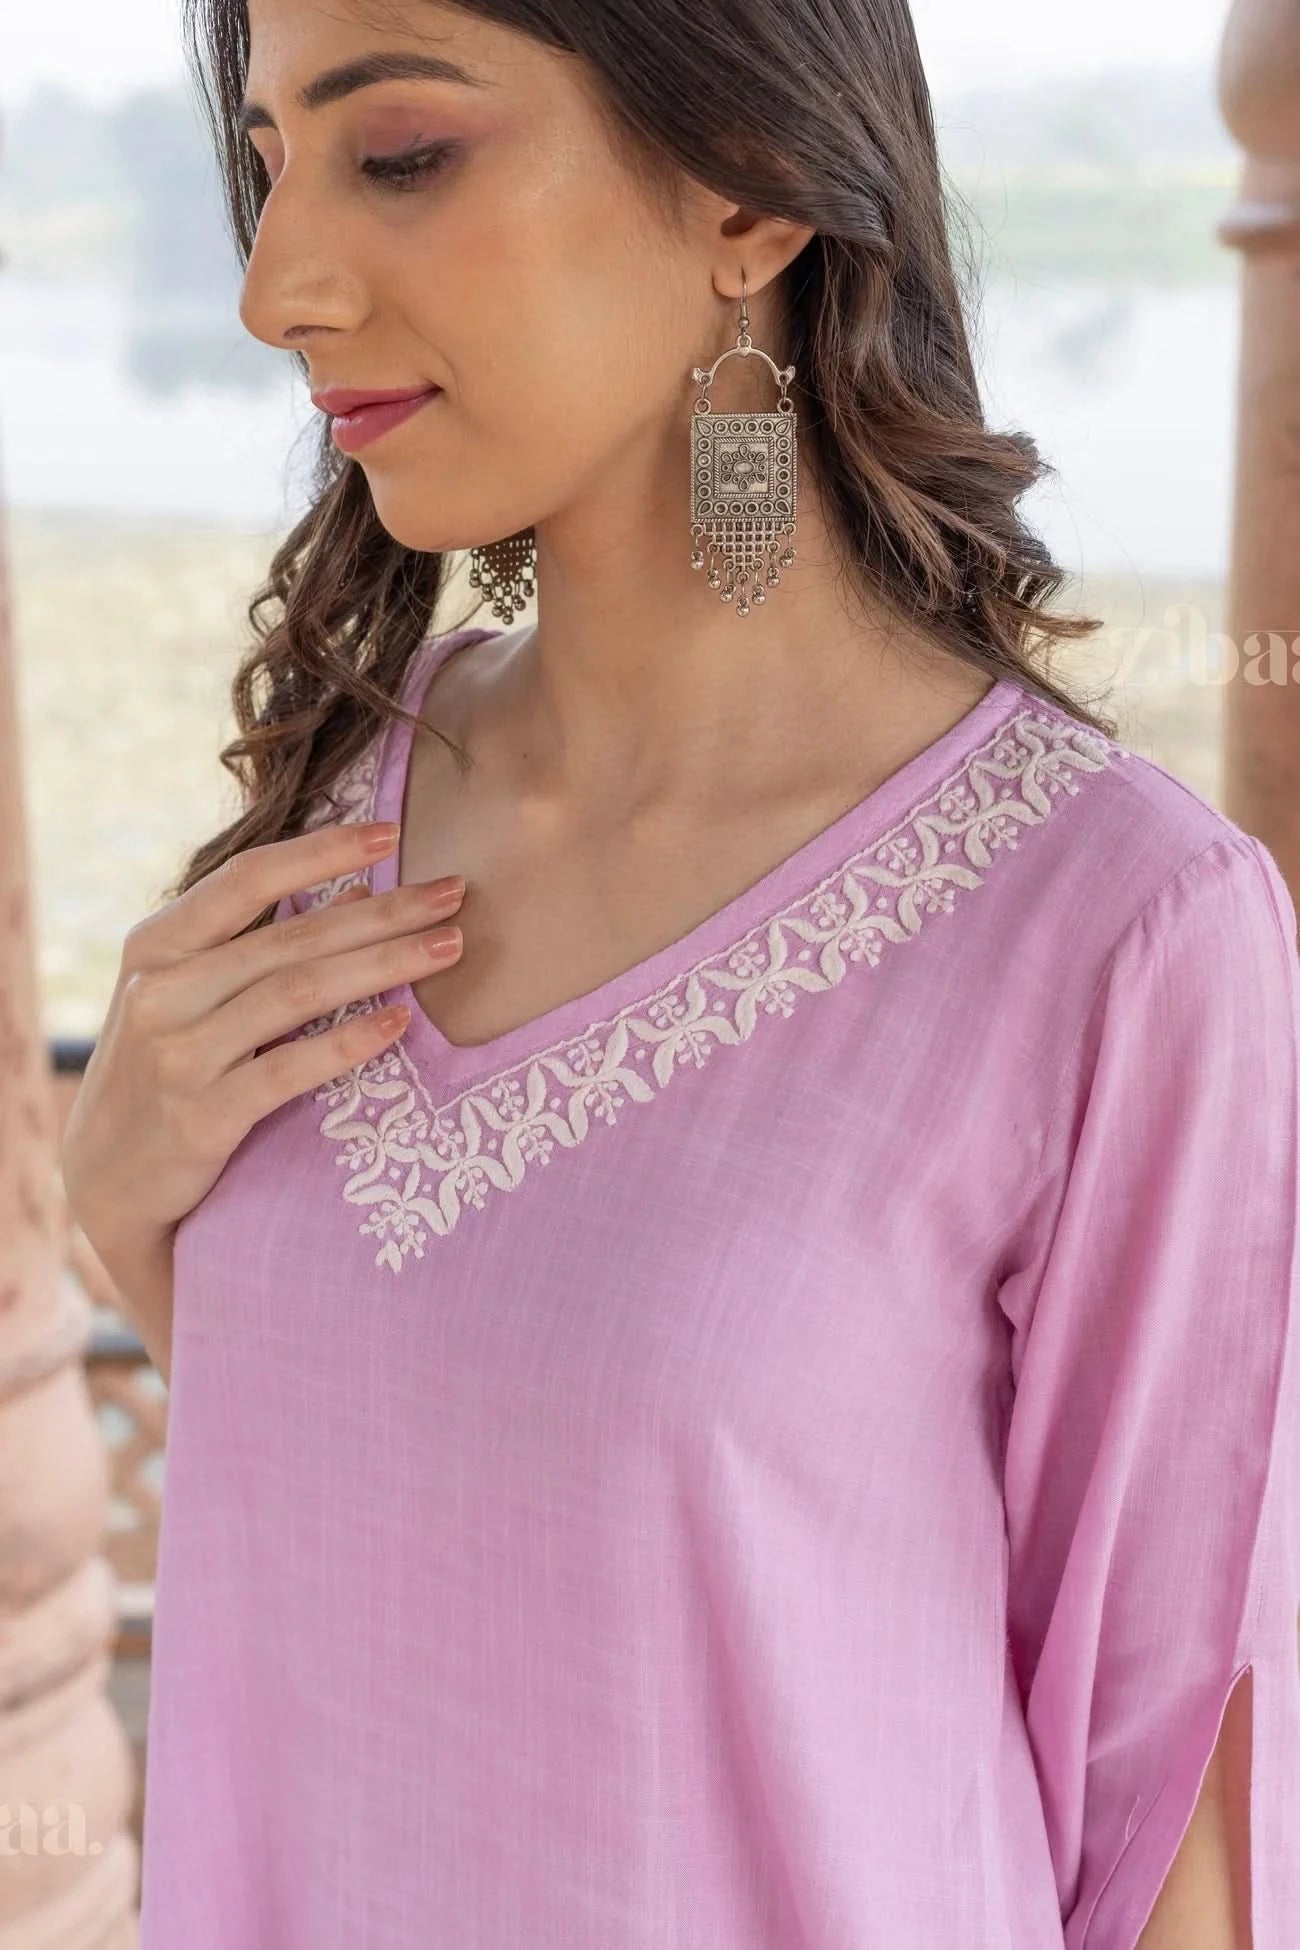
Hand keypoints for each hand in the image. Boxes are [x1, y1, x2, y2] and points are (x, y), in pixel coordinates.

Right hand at [59, 821, 464, 1259]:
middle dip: (383, 912)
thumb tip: (361, 891)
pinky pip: (287, 1069)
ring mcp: (177, 1055)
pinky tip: (399, 1023)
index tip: (391, 832)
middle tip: (453, 895)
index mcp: (156, 945)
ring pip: (297, 994)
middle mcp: (161, 991)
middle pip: (291, 937)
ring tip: (447, 949)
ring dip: (382, 965)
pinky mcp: (201, 1118)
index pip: (247, 878)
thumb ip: (262, 942)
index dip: (321, 851)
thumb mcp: (190, 994)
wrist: (108, 1180)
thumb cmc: (163, 1068)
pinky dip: (348, 1042)